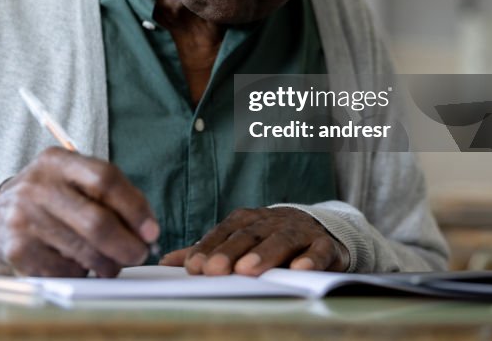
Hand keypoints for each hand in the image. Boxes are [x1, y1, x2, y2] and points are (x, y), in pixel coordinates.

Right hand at [0, 147, 159, 276]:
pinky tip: (77, 265)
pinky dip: (80, 273)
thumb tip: (147, 231)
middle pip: (97, 221)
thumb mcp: (72, 181)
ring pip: (85, 252)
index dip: (135, 207)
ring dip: (108, 264)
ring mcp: (24, 219)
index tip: (151, 231)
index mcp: (57, 161)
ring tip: (110, 264)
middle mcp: (37, 186)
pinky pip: (65, 271)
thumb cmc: (50, 200)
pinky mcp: (18, 250)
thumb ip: (110, 196)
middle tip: (138, 255)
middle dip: (127, 245)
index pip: (104, 178)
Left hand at [159, 207, 347, 275]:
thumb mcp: (238, 240)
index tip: (193, 267)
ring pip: (280, 240)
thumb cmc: (270, 237)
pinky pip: (318, 250)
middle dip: (229, 253)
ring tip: (247, 270)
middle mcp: (270, 222)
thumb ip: (207, 251)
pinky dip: (310, 259)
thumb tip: (167, 262)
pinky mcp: (324, 244)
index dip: (208, 248)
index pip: (224, 233)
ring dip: (264, 254)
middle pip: (248, 236)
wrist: (320, 227)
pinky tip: (299, 269)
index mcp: (247, 220)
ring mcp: (298, 231)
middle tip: (214, 270)